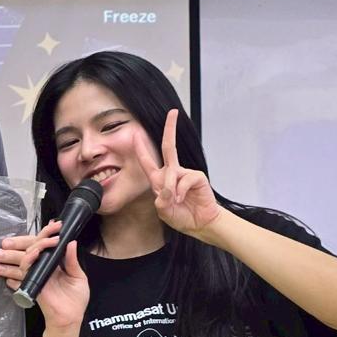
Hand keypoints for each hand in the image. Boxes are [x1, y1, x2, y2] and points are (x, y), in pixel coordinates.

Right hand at [0, 220, 89, 330]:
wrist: (70, 318)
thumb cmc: (75, 301)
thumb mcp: (79, 277)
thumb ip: (72, 261)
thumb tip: (71, 243)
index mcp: (55, 264)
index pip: (48, 245)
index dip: (50, 234)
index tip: (57, 225)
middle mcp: (44, 267)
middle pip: (35, 247)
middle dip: (42, 235)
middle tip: (53, 228)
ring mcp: (37, 274)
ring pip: (28, 255)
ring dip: (36, 245)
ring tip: (49, 241)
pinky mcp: (33, 282)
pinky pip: (26, 269)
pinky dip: (29, 259)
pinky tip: (35, 254)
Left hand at [134, 109, 221, 238]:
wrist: (200, 224)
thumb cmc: (181, 216)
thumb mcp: (164, 211)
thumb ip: (161, 200)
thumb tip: (166, 188)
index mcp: (159, 180)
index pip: (148, 161)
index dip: (141, 148)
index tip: (136, 133)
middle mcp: (172, 173)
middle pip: (168, 147)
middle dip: (170, 129)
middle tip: (173, 112)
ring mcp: (185, 173)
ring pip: (172, 173)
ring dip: (170, 189)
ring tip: (176, 201)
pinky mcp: (196, 177)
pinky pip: (184, 179)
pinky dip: (181, 191)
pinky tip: (183, 198)